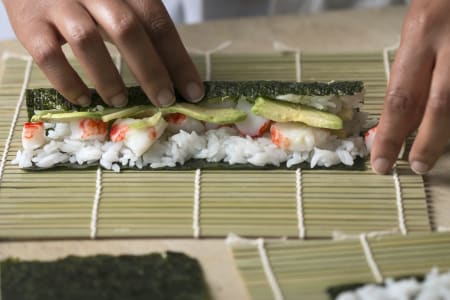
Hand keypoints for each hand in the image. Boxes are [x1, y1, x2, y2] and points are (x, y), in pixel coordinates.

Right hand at [3, 0, 203, 106]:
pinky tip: (82, 99)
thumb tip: (172, 74)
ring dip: (108, 78)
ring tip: (121, 102)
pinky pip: (50, 55)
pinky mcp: (30, 22)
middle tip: (165, 101)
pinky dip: (68, 81)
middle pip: (128, 30)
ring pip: (87, 41)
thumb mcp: (118, 1)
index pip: (158, 22)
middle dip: (151, 71)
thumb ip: (141, 27)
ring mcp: (59, 4)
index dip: (177, 59)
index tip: (193, 91)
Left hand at [371, 0, 449, 174]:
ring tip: (435, 152)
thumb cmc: (440, 2)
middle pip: (441, 106)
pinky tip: (449, 127)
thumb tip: (402, 117)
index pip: (401, 96)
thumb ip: (412, 70)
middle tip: (417, 167)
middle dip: (429, 143)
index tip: (381, 162)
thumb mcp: (418, 28)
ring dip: (448, 132)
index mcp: (422, 33)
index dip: (391, 135)